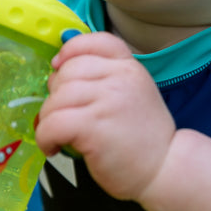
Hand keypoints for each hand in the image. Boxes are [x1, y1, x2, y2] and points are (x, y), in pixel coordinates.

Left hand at [35, 31, 175, 200]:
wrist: (165, 169)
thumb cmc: (143, 139)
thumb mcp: (132, 95)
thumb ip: (105, 80)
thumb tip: (58, 75)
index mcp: (129, 67)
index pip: (95, 41)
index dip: (71, 50)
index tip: (59, 67)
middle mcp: (120, 78)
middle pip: (68, 71)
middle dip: (56, 94)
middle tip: (63, 116)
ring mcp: (108, 100)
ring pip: (56, 98)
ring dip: (48, 119)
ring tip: (58, 136)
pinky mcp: (93, 126)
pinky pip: (52, 123)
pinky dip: (45, 137)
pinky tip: (54, 147)